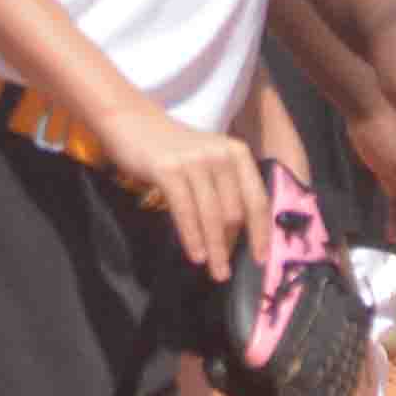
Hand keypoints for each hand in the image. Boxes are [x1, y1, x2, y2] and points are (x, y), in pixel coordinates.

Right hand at [96, 97, 264, 271]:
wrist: (134, 123)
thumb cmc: (174, 150)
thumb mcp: (209, 162)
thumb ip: (226, 189)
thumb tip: (239, 235)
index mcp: (238, 154)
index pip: (257, 199)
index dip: (261, 232)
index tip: (261, 259)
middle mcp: (221, 155)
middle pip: (235, 212)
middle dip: (232, 246)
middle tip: (226, 271)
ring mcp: (194, 161)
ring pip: (212, 215)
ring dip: (216, 249)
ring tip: (216, 272)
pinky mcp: (169, 169)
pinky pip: (186, 211)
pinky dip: (192, 237)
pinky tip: (195, 256)